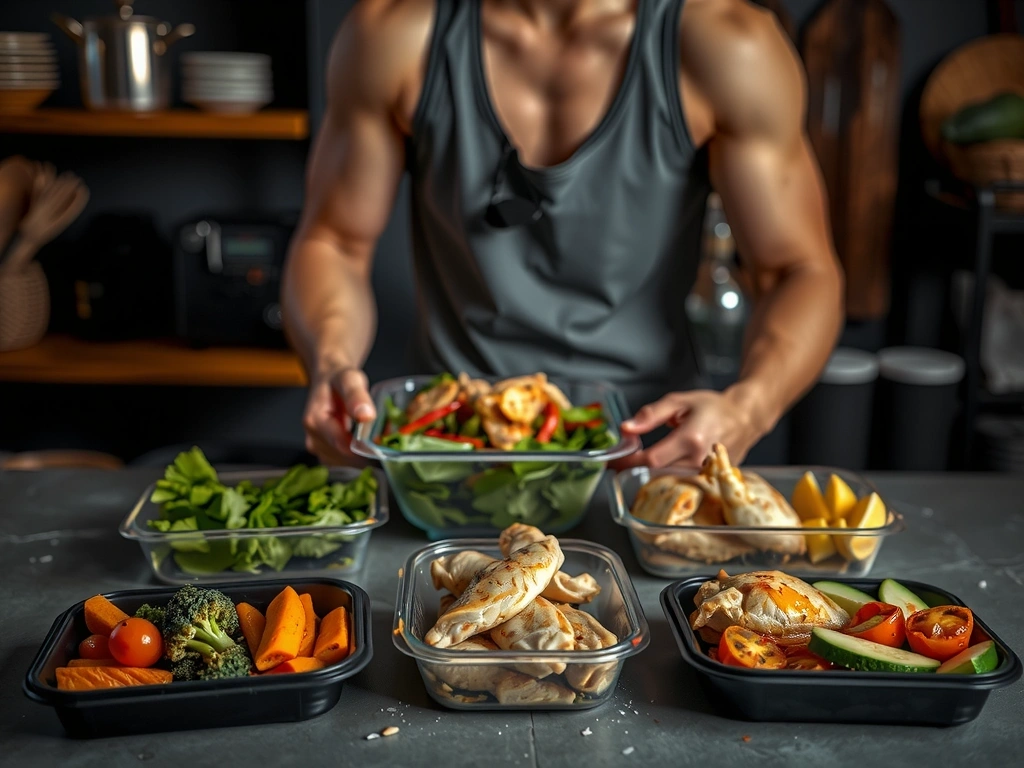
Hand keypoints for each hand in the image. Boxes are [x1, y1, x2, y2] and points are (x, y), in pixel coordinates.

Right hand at [302, 367, 375, 465]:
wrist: (328, 379)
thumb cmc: (338, 379)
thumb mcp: (349, 379)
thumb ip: (356, 395)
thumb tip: (366, 415)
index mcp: (315, 421)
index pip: (342, 445)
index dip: (364, 448)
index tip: (382, 444)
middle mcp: (312, 438)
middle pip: (344, 457)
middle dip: (364, 452)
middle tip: (383, 441)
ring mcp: (317, 447)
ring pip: (344, 463)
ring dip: (361, 456)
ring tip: (375, 440)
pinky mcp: (324, 452)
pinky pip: (342, 462)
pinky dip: (356, 457)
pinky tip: (365, 444)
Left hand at [615, 389, 766, 469]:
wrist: (744, 419)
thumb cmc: (713, 407)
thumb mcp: (679, 401)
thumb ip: (651, 415)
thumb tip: (626, 428)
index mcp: (691, 439)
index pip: (651, 459)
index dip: (629, 462)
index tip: (614, 461)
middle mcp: (699, 460)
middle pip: (657, 474)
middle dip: (633, 469)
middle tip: (618, 463)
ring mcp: (705, 474)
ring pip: (667, 480)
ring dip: (647, 474)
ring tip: (634, 463)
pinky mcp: (708, 480)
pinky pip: (680, 482)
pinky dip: (664, 476)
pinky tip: (657, 468)